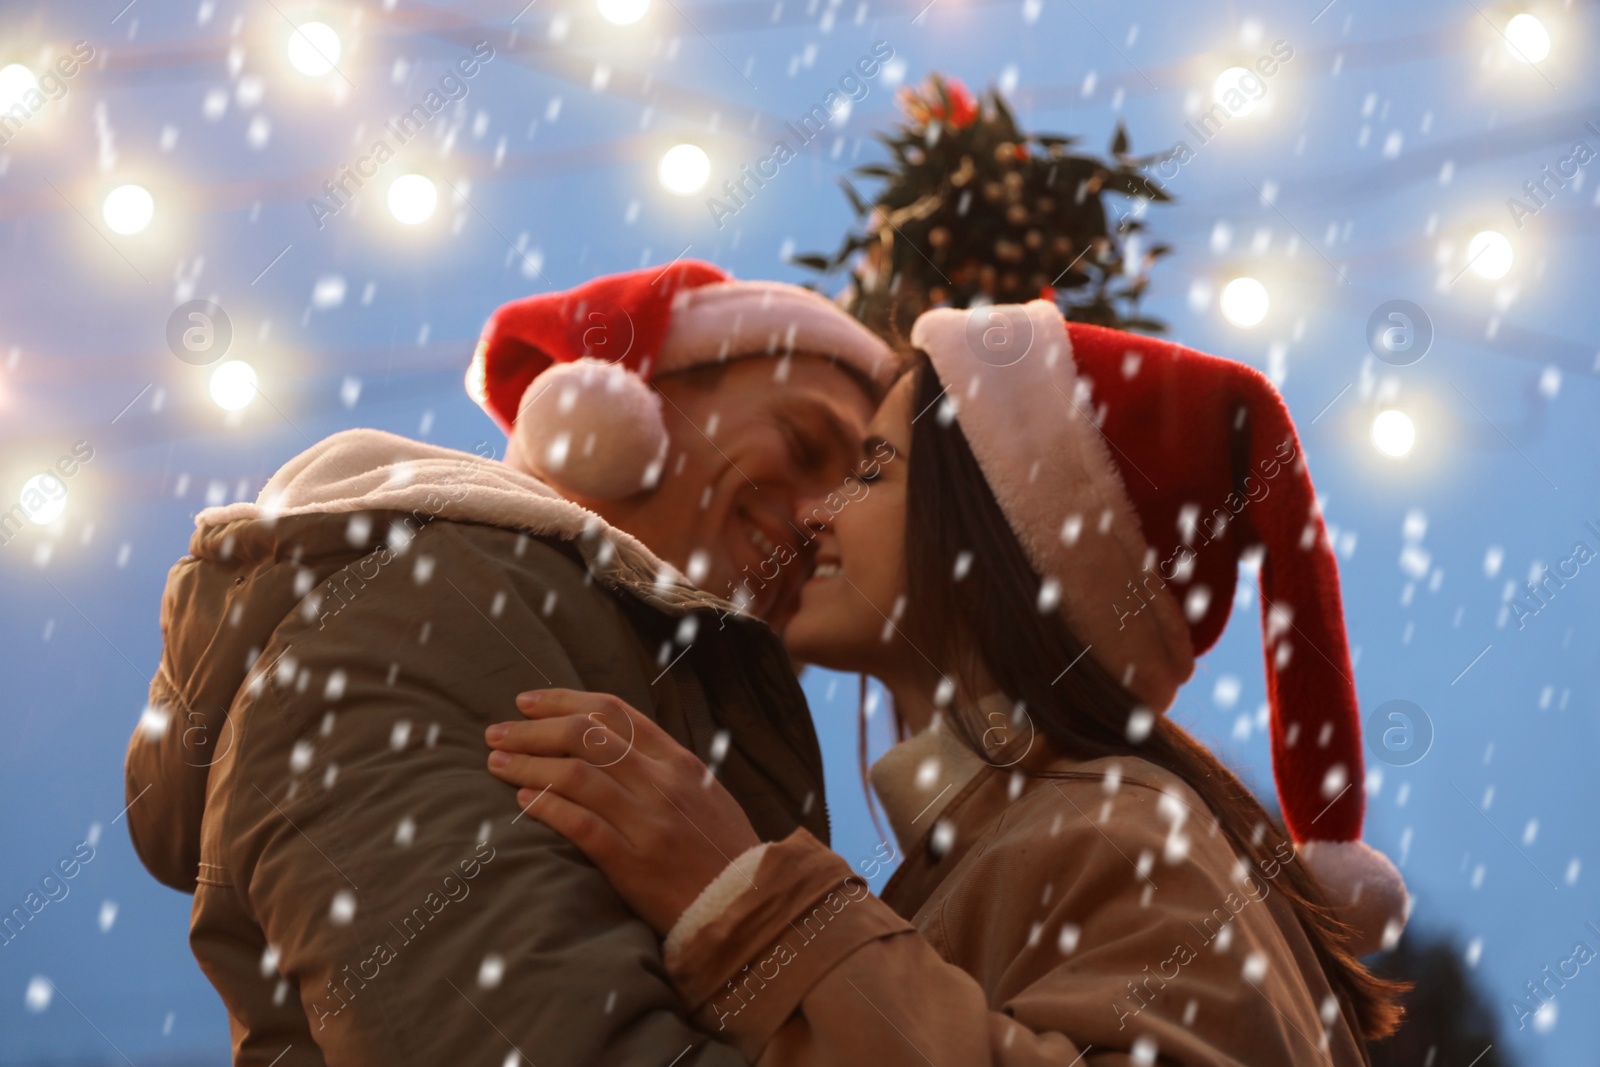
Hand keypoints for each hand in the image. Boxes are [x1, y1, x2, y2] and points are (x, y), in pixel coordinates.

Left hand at [484, 688, 761, 934]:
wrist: (744, 906)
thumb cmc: (719, 850)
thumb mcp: (703, 793)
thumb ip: (661, 766)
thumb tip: (610, 741)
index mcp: (678, 762)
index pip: (614, 713)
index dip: (565, 701)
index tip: (528, 701)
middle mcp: (662, 783)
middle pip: (585, 737)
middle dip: (533, 729)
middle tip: (497, 731)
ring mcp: (647, 821)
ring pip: (575, 775)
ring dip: (528, 763)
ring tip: (496, 761)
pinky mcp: (632, 862)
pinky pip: (579, 824)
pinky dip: (545, 806)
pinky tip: (521, 798)